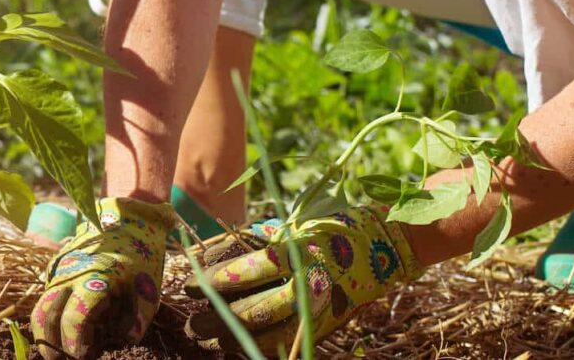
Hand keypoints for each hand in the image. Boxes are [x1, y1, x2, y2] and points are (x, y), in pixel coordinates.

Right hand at [31, 197, 175, 358]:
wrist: (126, 219)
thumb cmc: (141, 258)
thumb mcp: (149, 293)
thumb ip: (135, 323)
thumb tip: (119, 344)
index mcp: (96, 279)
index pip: (73, 320)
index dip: (75, 345)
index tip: (84, 356)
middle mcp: (70, 273)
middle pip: (43, 314)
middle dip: (47, 343)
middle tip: (57, 358)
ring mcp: (59, 267)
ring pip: (40, 304)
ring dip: (47, 329)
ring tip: (59, 345)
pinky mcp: (54, 266)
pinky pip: (47, 294)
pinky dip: (52, 312)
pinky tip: (66, 321)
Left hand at [184, 206, 423, 353]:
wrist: (384, 245)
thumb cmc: (329, 228)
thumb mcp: (290, 226)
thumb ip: (252, 242)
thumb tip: (205, 254)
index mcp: (300, 252)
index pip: (250, 270)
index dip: (216, 280)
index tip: (189, 285)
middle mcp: (310, 283)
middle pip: (255, 309)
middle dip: (218, 319)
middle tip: (191, 324)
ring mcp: (320, 308)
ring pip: (269, 332)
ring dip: (234, 338)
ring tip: (208, 339)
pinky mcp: (326, 324)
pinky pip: (288, 341)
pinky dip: (260, 346)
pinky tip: (238, 346)